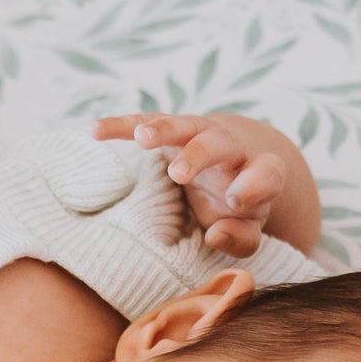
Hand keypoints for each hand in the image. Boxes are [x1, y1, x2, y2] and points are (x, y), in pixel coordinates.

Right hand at [95, 113, 292, 258]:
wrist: (241, 160)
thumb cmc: (241, 205)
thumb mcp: (250, 228)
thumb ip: (241, 238)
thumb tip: (215, 235)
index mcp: (260, 171)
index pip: (266, 174)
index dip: (253, 186)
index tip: (235, 200)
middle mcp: (233, 147)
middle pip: (219, 143)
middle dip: (200, 154)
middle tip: (179, 173)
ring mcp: (201, 134)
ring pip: (183, 126)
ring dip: (162, 130)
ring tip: (142, 138)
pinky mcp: (172, 131)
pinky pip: (146, 123)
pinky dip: (122, 126)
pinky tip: (95, 130)